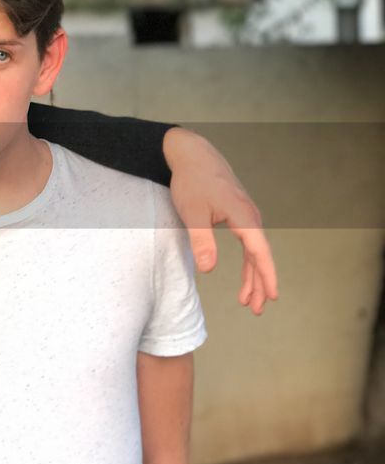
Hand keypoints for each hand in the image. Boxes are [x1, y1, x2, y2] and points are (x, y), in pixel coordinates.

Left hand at [165, 128, 277, 315]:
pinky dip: (248, 261)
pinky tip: (245, 275)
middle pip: (260, 256)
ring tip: (249, 301)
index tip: (271, 296)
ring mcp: (247, 215)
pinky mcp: (239, 214)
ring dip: (254, 275)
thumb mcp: (192, 212)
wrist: (193, 154)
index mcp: (243, 216)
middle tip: (256, 309)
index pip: (259, 252)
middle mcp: (250, 216)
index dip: (266, 276)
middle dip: (259, 284)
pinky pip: (249, 243)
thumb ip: (201, 240)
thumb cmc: (191, 181)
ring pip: (255, 251)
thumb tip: (209, 270)